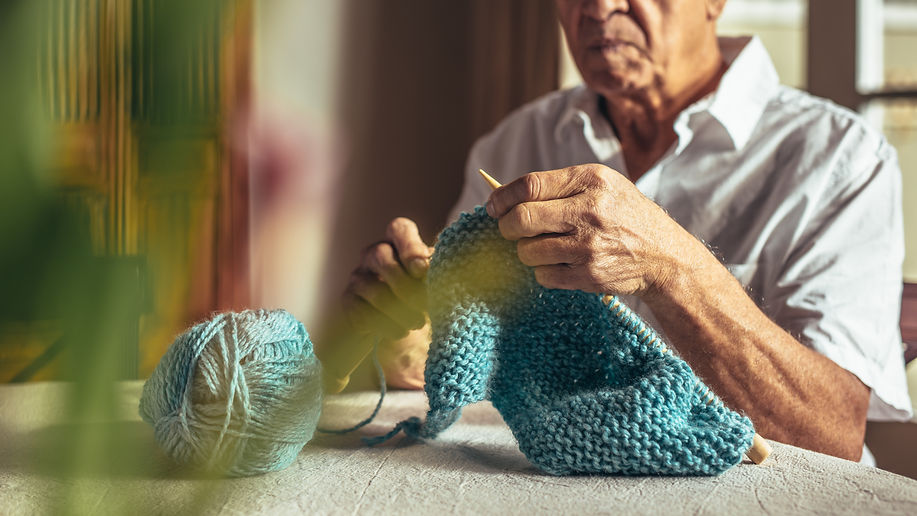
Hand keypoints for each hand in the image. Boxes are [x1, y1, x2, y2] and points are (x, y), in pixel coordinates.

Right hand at [342, 217, 432, 339]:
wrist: (404, 327)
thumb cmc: (424, 297)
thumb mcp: (434, 282)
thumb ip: (436, 273)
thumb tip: (437, 272)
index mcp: (399, 243)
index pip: (399, 229)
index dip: (410, 247)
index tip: (422, 270)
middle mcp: (374, 254)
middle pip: (381, 256)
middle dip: (405, 284)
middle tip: (424, 305)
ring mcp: (358, 277)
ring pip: (374, 290)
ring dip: (399, 310)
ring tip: (418, 323)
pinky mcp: (349, 302)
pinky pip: (364, 313)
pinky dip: (386, 325)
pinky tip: (401, 331)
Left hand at [485, 163, 685, 296]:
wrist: (663, 255)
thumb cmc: (622, 215)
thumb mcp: (601, 186)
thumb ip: (559, 187)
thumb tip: (504, 198)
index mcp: (590, 180)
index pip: (529, 185)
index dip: (502, 197)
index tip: (492, 207)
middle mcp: (589, 211)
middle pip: (521, 219)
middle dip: (506, 227)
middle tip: (509, 230)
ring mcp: (589, 245)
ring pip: (527, 251)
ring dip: (526, 252)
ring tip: (544, 247)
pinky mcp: (588, 275)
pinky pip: (543, 276)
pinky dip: (544, 272)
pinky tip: (561, 264)